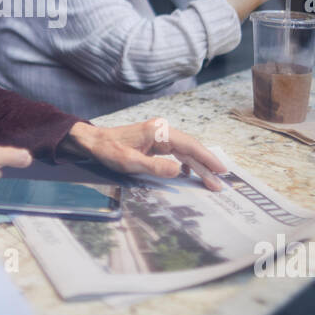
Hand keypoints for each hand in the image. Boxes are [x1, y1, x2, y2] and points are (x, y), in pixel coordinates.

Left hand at [58, 120, 227, 191]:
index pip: (189, 145)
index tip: (220, 170)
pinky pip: (176, 152)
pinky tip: (189, 174)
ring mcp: (159, 136)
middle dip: (206, 166)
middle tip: (219, 184)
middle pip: (190, 149)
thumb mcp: (130, 162)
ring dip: (197, 166)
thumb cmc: (108, 150)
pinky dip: (185, 163)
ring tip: (210, 182)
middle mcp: (162, 130)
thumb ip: (155, 167)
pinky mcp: (155, 142)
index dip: (207, 158)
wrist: (93, 141)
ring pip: (185, 151)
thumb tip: (179, 172)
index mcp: (159, 131)